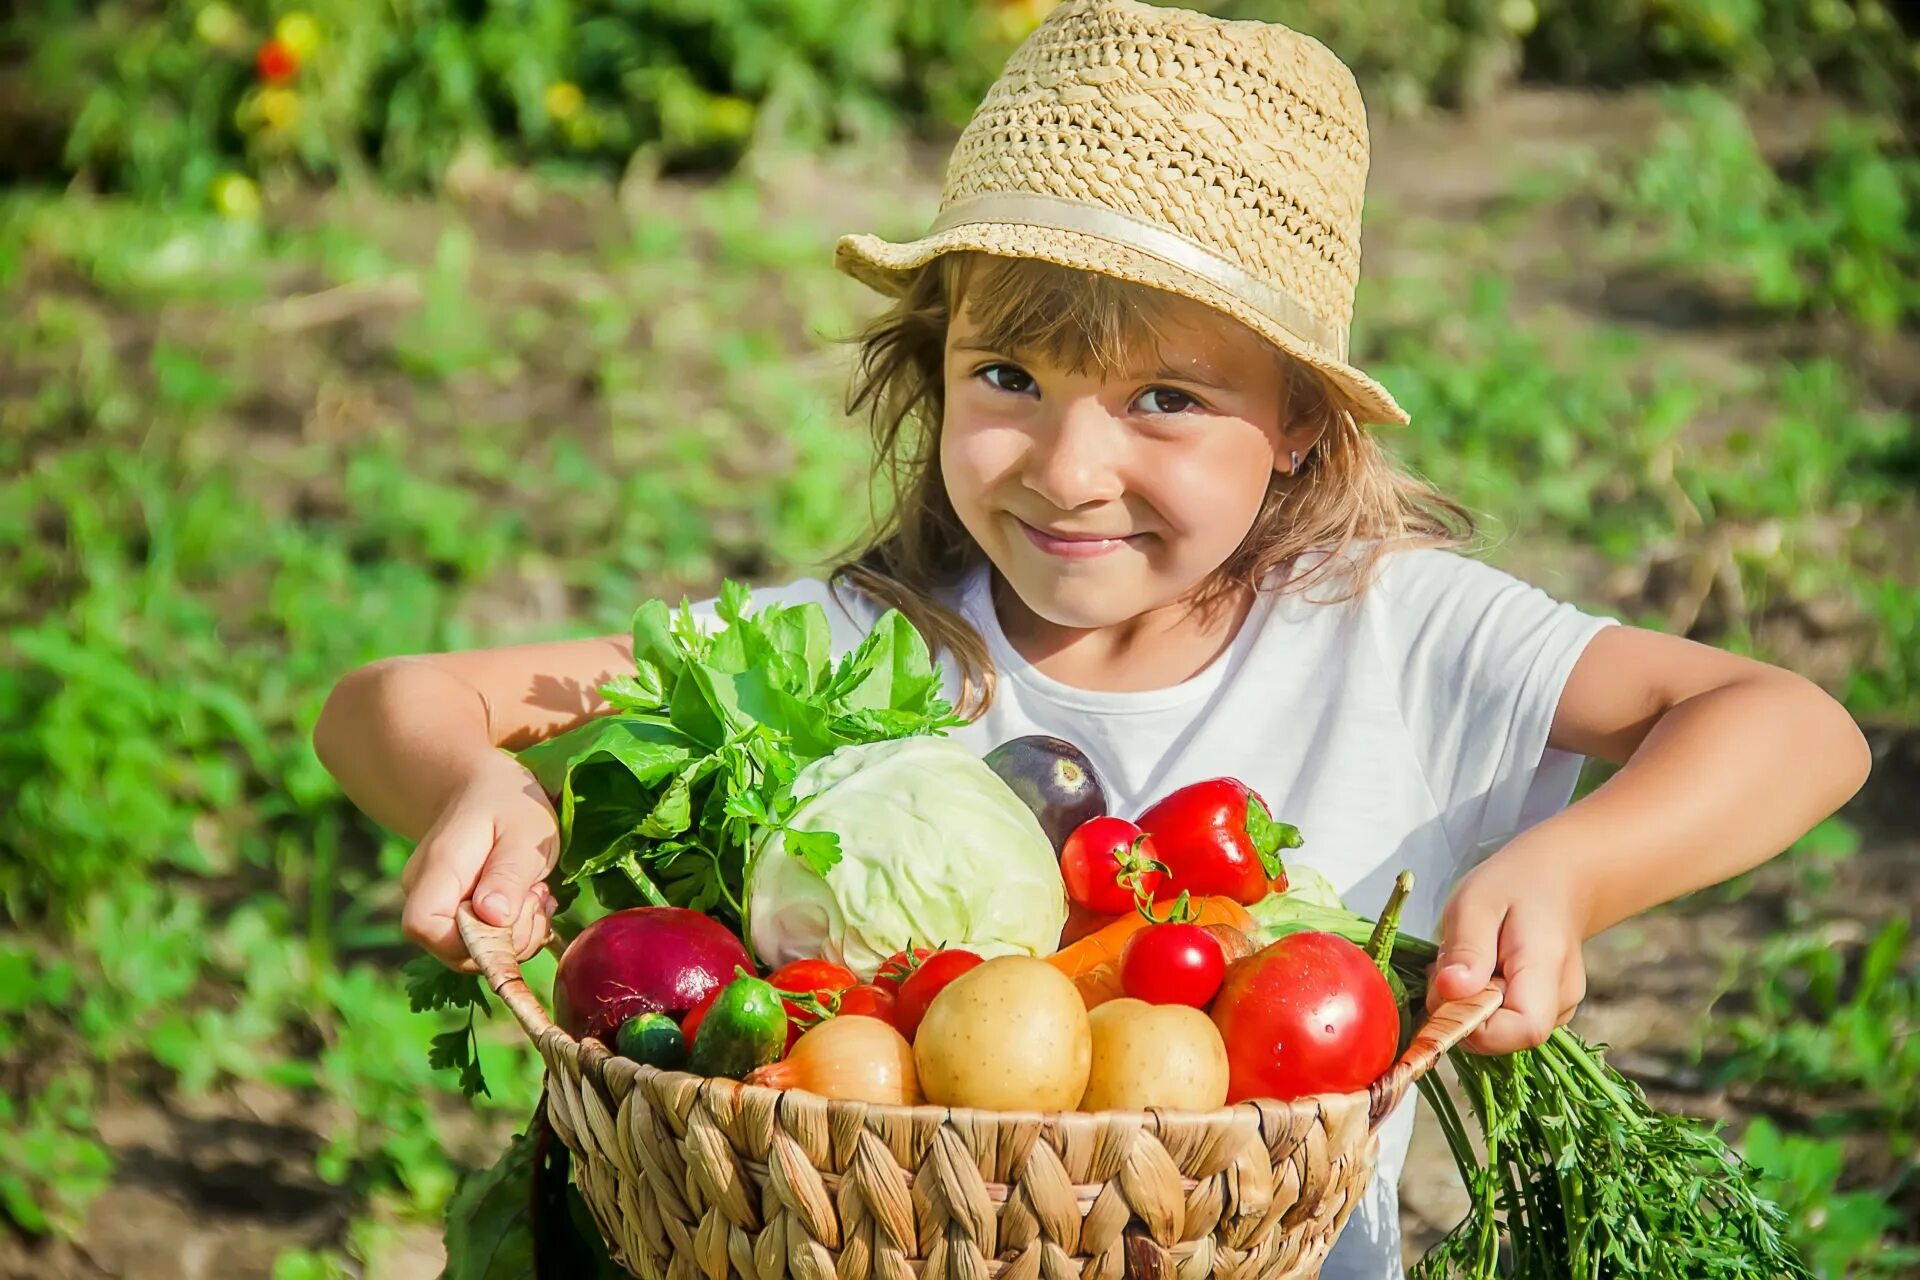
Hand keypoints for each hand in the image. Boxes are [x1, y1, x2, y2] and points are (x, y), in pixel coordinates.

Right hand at [401, 752, 562, 970]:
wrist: (485, 789)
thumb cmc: (508, 803)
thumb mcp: (524, 830)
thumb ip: (509, 874)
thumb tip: (494, 918)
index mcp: (437, 869)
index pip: (425, 927)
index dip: (471, 939)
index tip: (514, 915)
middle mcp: (424, 894)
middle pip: (455, 950)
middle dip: (510, 938)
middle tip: (538, 894)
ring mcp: (437, 908)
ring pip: (475, 952)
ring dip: (518, 934)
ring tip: (535, 891)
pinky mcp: (457, 917)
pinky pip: (484, 942)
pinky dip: (515, 931)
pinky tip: (529, 899)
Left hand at [1426, 850, 1591, 1054]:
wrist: (1556, 880)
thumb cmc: (1513, 885)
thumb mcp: (1475, 903)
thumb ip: (1466, 949)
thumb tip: (1451, 991)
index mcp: (1548, 969)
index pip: (1522, 1029)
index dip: (1475, 1024)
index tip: (1448, 987)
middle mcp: (1562, 1000)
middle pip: (1504, 1036)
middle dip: (1461, 1009)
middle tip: (1450, 963)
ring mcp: (1558, 1010)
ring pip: (1498, 1032)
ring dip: (1468, 1004)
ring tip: (1469, 960)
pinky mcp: (1546, 1012)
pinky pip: (1502, 1022)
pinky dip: (1480, 1002)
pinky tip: (1481, 970)